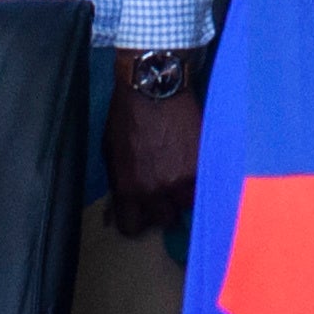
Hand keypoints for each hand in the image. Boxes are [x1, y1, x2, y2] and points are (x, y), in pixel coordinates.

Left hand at [105, 67, 203, 239]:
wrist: (153, 86)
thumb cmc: (127, 115)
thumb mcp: (111, 151)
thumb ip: (120, 180)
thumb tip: (123, 202)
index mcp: (128, 188)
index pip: (132, 227)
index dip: (136, 219)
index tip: (140, 212)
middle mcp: (155, 190)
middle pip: (163, 219)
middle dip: (162, 205)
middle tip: (162, 188)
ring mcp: (181, 179)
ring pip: (186, 203)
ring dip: (183, 192)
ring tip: (179, 172)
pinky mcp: (201, 164)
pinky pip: (202, 184)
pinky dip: (198, 177)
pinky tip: (191, 162)